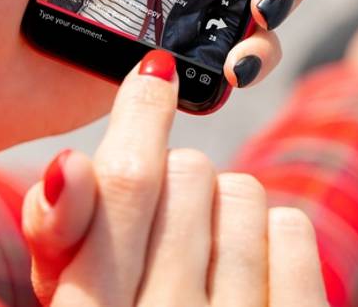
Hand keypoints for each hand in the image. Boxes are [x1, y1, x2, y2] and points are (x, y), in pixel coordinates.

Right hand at [22, 51, 329, 306]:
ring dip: (222, 212)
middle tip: (165, 230)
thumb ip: (64, 239)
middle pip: (189, 175)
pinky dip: (271, 237)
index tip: (154, 73)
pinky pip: (293, 229)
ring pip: (243, 192)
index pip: (124, 184)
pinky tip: (248, 276)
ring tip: (203, 264)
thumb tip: (68, 163)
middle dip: (174, 185)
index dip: (140, 115)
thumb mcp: (74, 305)